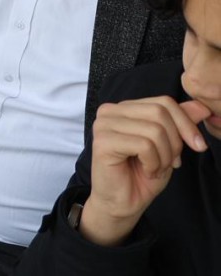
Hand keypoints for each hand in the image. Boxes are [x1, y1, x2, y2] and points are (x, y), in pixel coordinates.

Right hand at [76, 96, 210, 246]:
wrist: (123, 203)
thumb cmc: (142, 174)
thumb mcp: (169, 146)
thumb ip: (180, 124)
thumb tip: (201, 106)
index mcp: (124, 108)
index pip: (164, 102)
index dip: (187, 124)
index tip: (198, 146)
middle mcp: (110, 111)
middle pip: (160, 113)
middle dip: (176, 142)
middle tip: (170, 163)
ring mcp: (104, 125)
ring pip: (154, 130)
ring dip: (164, 157)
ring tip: (156, 169)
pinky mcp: (102, 142)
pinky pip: (144, 145)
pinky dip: (154, 163)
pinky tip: (146, 171)